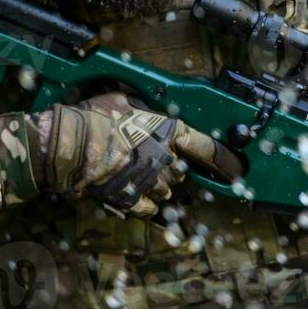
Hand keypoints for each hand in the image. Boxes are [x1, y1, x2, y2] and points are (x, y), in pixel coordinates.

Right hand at [31, 91, 241, 216]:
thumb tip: (151, 110)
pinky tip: (127, 191)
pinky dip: (142, 204)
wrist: (68, 145)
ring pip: (167, 193)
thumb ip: (147, 110)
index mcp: (168, 130)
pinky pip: (150, 209)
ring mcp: (151, 182)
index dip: (227, 162)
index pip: (207, 148)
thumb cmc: (93, 117)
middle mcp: (165, 158)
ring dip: (156, 186)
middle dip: (171, 169)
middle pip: (182, 173)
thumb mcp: (125, 99)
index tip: (239, 171)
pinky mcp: (133, 201)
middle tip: (147, 160)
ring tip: (132, 174)